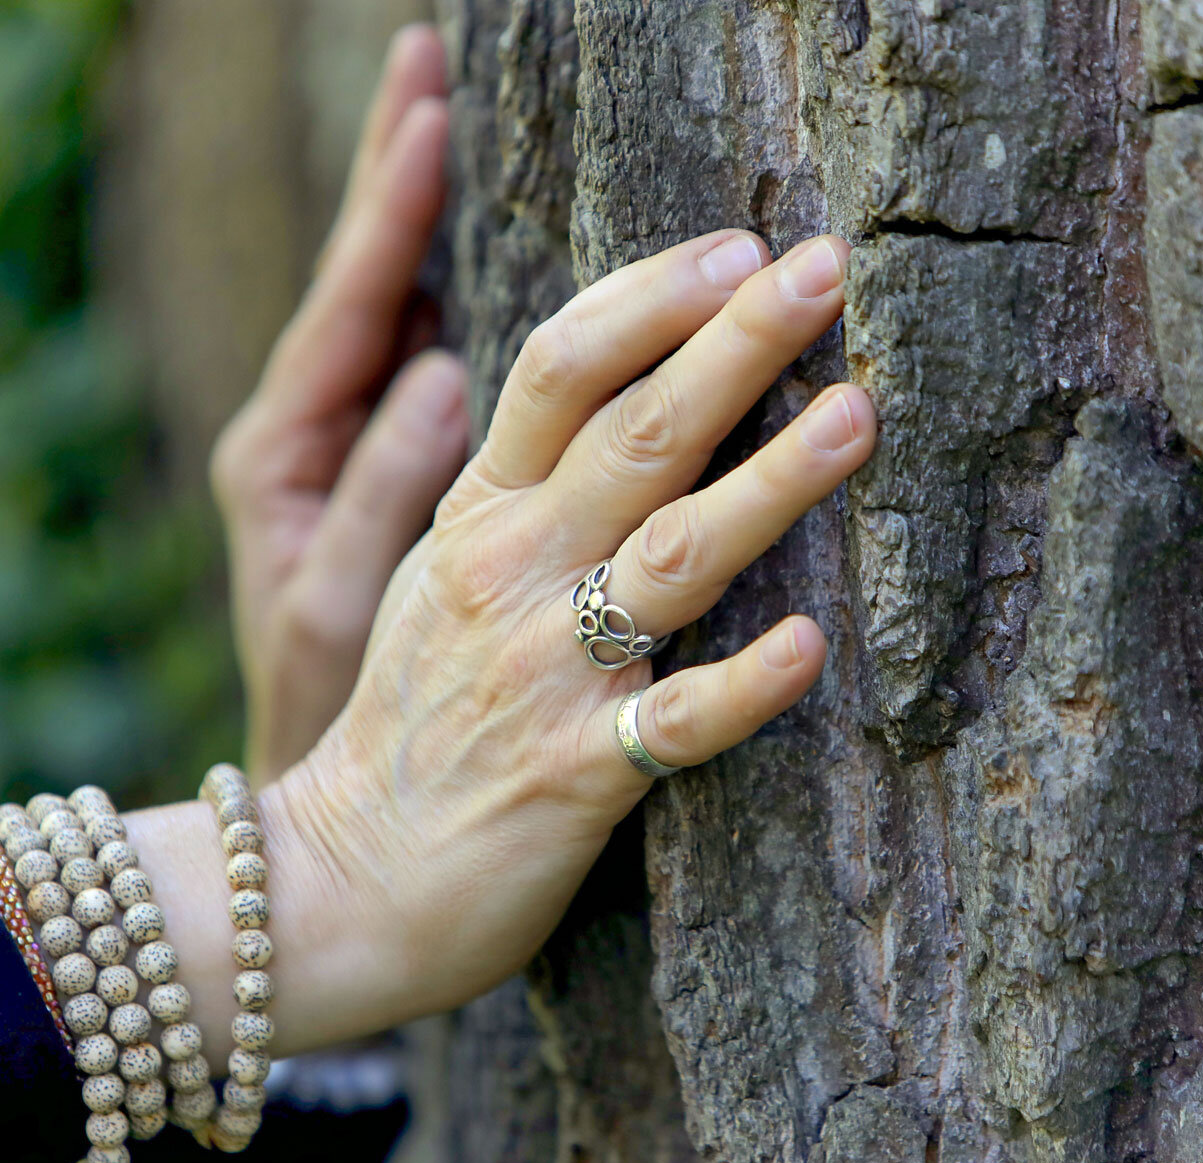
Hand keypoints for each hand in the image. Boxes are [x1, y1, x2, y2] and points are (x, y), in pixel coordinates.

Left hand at [210, 25, 466, 781]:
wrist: (343, 819)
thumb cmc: (328, 725)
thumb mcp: (338, 620)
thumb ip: (373, 502)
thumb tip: (434, 374)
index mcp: (280, 456)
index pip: (344, 301)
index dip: (384, 204)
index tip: (422, 105)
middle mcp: (314, 438)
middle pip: (366, 281)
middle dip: (395, 176)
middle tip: (424, 63)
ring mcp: (362, 459)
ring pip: (405, 316)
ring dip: (431, 223)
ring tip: (452, 119)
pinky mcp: (410, 491)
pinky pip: (443, 375)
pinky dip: (465, 303)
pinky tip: (495, 252)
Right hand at [258, 229, 873, 1047]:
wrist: (345, 878)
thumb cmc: (413, 716)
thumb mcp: (437, 571)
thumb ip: (515, 480)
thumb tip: (611, 379)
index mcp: (478, 514)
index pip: (559, 366)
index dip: (652, 296)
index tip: (742, 244)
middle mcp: (511, 573)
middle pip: (631, 432)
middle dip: (732, 343)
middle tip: (824, 268)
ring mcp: (544, 672)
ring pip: (668, 556)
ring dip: (765, 483)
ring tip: (857, 416)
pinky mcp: (579, 774)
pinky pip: (673, 722)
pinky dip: (742, 684)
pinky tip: (810, 645)